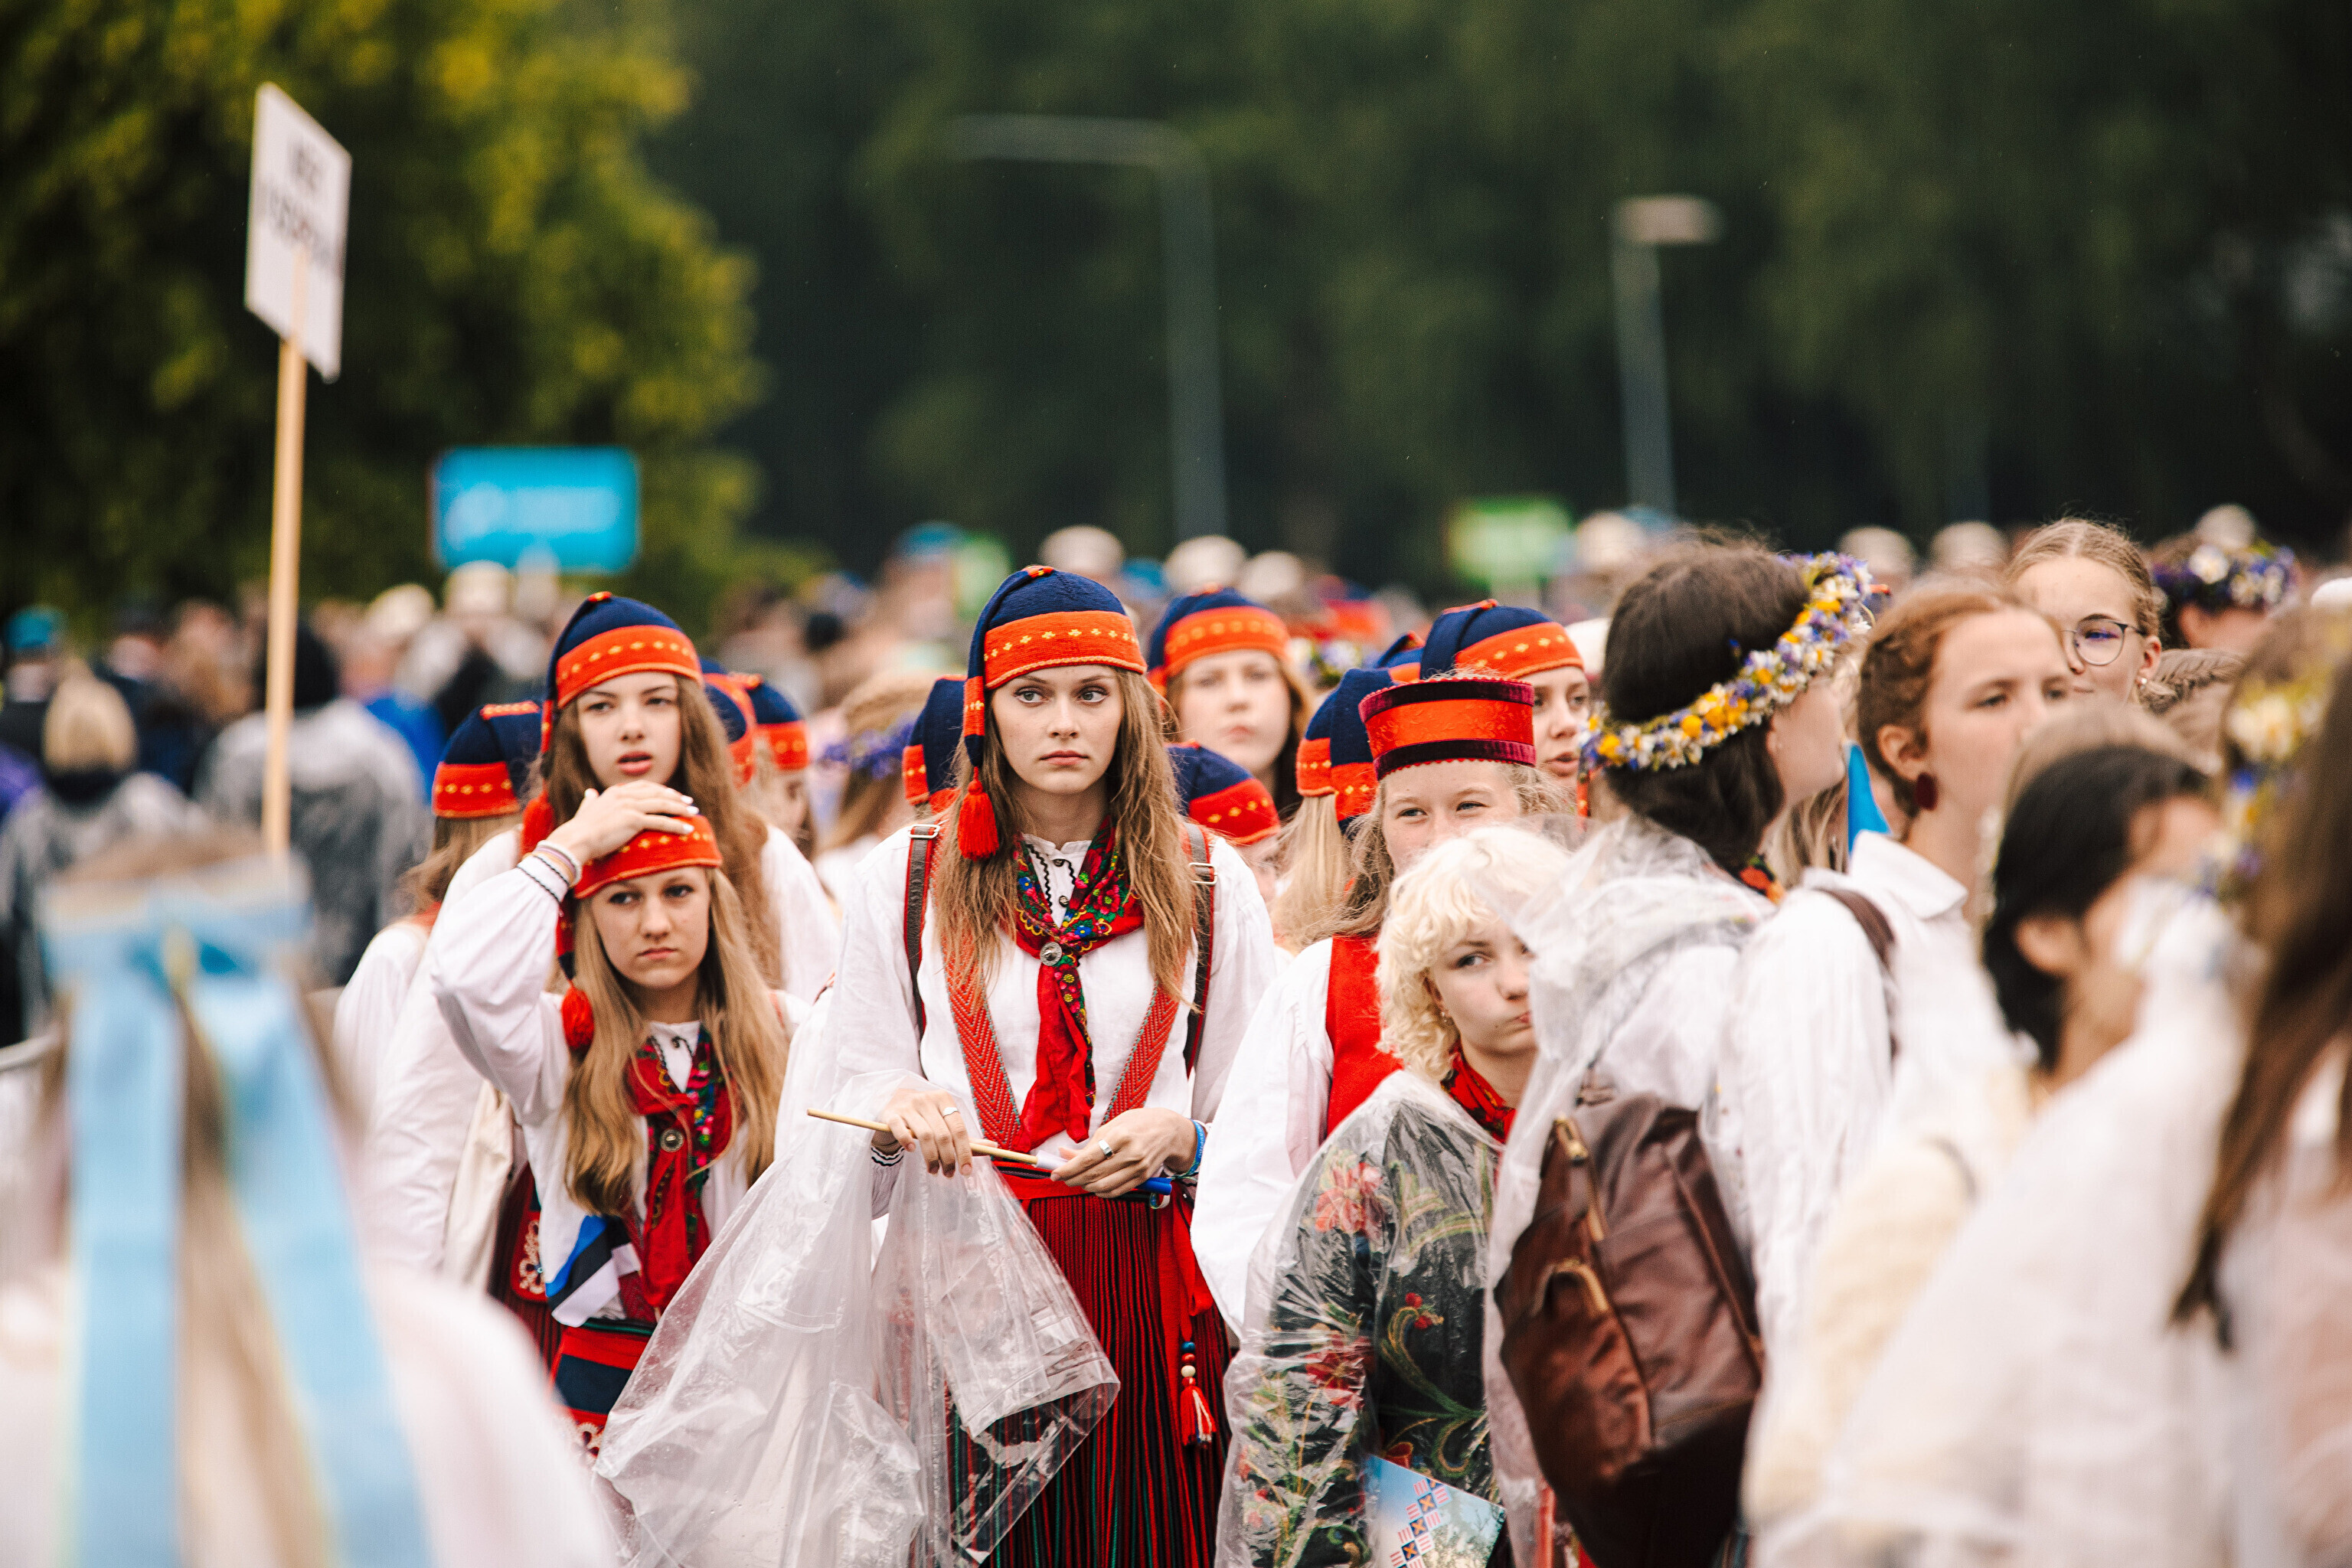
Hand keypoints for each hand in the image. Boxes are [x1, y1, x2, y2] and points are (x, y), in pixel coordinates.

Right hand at [543, 782, 699, 866]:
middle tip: (690, 804)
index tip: (674, 795)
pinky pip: (661, 821)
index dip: (662, 790)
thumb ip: (590, 801)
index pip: (645, 787)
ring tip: (694, 814)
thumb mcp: (586, 810)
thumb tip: (590, 793)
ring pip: (662, 805)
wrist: (575, 840)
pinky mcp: (633, 820)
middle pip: (658, 793)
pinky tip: (687, 829)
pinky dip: (676, 825)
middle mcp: (624, 796)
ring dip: (681, 809)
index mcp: (615, 792)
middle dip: (676, 798)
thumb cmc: (579, 830)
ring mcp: (629, 806)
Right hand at [876, 1079, 973, 1176]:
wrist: (892, 1103)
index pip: (959, 1128)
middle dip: (948, 1159)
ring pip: (925, 1135)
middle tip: (949, 1174)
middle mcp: (927, 1100)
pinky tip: (911, 1151)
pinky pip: (901, 1130)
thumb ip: (965, 1136)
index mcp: (944, 1099)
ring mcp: (908, 1106)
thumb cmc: (924, 1116)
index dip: (965, 1151)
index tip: (967, 1171)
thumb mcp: (944, 1121)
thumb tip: (993, 1147)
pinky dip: (907, 1141)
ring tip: (933, 1171)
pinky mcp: (891, 1114)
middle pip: (943, 1134)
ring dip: (931, 1158)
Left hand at [1050, 1107, 1195, 1197]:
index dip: (1068, 1169)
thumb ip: (1088, 1145)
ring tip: (1077, 1180)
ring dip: (1085, 1186)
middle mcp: (1130, 1153)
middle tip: (1062, 1178)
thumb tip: (1064, 1154)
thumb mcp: (1111, 1127)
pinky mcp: (1143, 1178)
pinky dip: (1101, 1192)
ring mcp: (1138, 1168)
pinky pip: (1117, 1191)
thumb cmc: (1137, 1124)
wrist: (1168, 1130)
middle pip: (1093, 1175)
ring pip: (1103, 1186)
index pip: (1087, 1159)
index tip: (1055, 1174)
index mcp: (1119, 1136)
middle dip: (1073, 1179)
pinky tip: (1093, 1185)